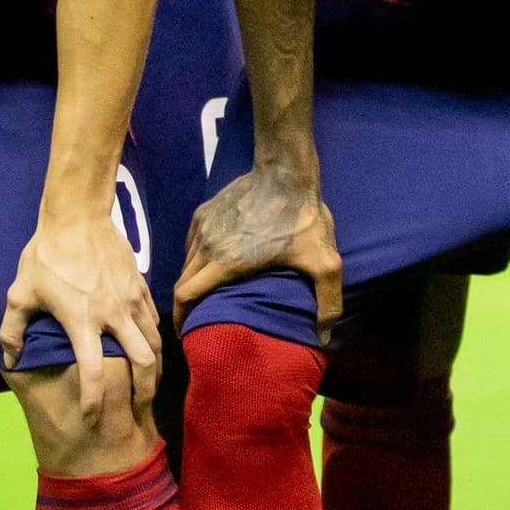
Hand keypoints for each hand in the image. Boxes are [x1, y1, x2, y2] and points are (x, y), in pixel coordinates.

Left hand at [6, 192, 163, 427]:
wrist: (78, 216)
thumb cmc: (46, 256)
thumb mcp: (21, 293)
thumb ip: (12, 330)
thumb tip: (9, 360)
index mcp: (82, 321)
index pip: (94, 372)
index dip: (93, 401)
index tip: (91, 418)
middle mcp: (112, 315)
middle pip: (143, 363)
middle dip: (145, 392)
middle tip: (140, 409)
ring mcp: (131, 300)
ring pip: (155, 343)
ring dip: (156, 369)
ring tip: (150, 386)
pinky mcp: (141, 287)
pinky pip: (155, 321)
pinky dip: (155, 341)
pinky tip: (150, 349)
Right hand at [173, 157, 340, 323]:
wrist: (286, 171)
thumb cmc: (303, 219)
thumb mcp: (324, 262)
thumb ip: (327, 301)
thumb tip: (325, 337)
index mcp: (226, 262)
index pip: (185, 296)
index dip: (181, 319)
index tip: (186, 334)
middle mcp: (206, 245)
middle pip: (182, 284)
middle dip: (185, 307)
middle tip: (198, 323)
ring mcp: (202, 227)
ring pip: (185, 264)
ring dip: (191, 282)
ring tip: (205, 296)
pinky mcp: (203, 213)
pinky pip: (191, 245)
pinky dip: (195, 261)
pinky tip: (212, 266)